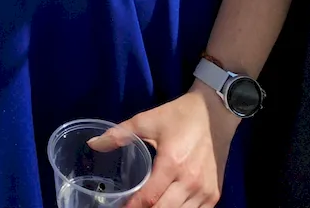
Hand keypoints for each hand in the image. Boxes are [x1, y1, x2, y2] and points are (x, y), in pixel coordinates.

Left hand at [90, 83, 233, 207]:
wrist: (216, 112)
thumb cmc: (180, 116)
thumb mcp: (147, 120)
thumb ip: (119, 134)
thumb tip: (93, 144)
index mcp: (171, 163)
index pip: (148, 198)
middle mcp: (190, 182)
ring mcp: (205, 190)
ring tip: (148, 207)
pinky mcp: (215, 194)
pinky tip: (169, 207)